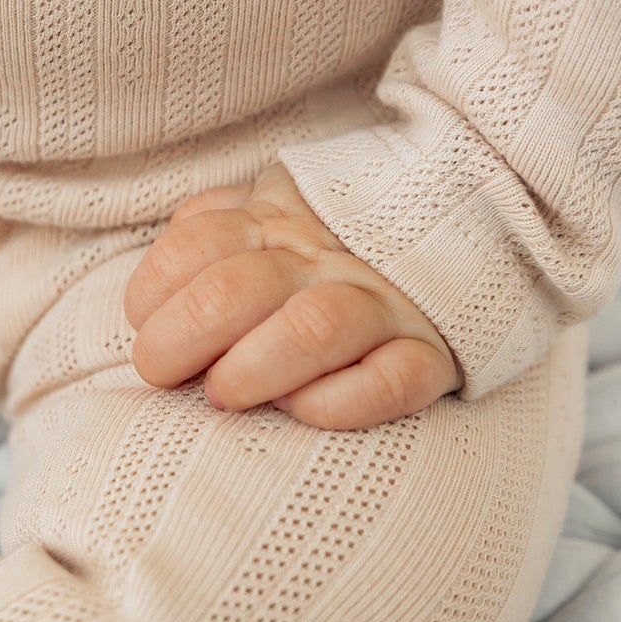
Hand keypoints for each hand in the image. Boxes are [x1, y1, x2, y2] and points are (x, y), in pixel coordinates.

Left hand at [125, 162, 460, 429]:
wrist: (474, 217)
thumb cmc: (337, 238)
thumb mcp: (271, 211)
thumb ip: (213, 229)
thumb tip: (153, 286)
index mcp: (277, 220)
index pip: (196, 244)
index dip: (154, 290)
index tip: (147, 323)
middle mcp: (328, 258)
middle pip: (237, 288)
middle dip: (181, 336)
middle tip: (163, 371)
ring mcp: (384, 304)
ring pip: (312, 329)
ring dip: (253, 367)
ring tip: (223, 394)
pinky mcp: (434, 352)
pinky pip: (391, 382)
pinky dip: (341, 402)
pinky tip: (303, 411)